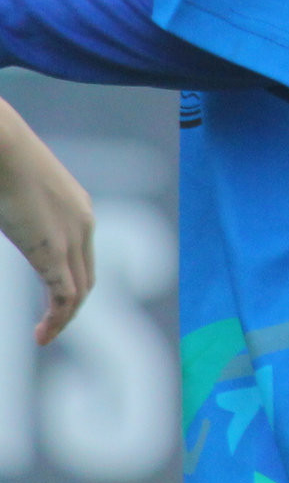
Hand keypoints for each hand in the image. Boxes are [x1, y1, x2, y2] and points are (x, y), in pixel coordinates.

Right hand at [0, 101, 93, 344]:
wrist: (3, 146)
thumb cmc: (2, 159)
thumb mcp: (17, 188)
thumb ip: (22, 210)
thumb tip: (15, 215)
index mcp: (77, 206)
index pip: (83, 253)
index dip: (70, 280)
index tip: (52, 301)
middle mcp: (84, 223)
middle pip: (86, 275)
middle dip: (71, 304)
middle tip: (51, 325)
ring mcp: (73, 237)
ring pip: (79, 290)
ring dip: (64, 318)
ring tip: (45, 336)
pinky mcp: (54, 250)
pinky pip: (64, 294)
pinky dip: (57, 319)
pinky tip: (42, 335)